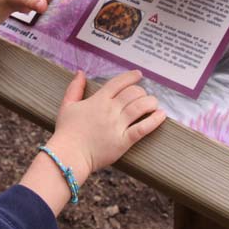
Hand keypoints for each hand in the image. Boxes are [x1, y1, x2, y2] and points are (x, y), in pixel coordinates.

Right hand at [46, 70, 165, 184]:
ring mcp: (117, 126)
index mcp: (98, 100)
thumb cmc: (66, 132)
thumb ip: (75, 88)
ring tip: (154, 103)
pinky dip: (154, 120)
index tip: (139, 74)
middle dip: (141, 91)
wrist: (68, 155)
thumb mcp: (67, 105)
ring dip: (150, 102)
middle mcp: (110, 110)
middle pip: (132, 93)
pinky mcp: (123, 142)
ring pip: (140, 107)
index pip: (118, 82)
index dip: (131, 76)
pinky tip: (161, 115)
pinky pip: (143, 128)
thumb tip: (81, 72)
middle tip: (143, 95)